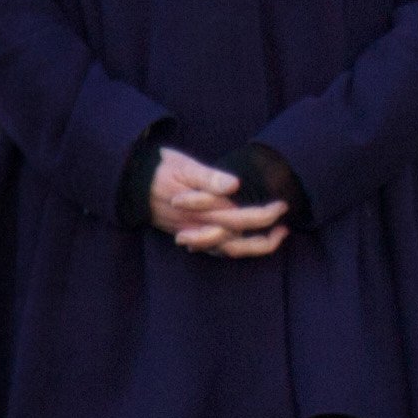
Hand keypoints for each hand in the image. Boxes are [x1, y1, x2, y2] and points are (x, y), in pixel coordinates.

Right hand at [149, 145, 288, 259]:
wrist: (132, 182)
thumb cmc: (162, 169)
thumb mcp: (185, 166)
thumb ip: (209, 178)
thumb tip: (234, 185)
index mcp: (205, 208)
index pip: (244, 218)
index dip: (267, 215)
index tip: (283, 206)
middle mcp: (200, 226)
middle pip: (240, 242)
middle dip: (266, 239)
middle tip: (285, 227)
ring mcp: (193, 234)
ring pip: (227, 251)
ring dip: (252, 248)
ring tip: (273, 238)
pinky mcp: (186, 236)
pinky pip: (212, 250)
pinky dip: (231, 250)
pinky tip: (243, 242)